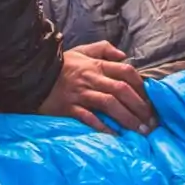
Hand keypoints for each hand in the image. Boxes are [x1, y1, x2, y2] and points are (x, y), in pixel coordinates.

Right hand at [38, 41, 155, 134]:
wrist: (33, 74)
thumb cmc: (61, 64)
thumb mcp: (82, 50)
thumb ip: (104, 49)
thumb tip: (124, 56)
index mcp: (97, 65)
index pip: (126, 72)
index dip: (141, 86)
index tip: (150, 100)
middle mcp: (92, 78)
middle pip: (122, 90)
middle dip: (140, 106)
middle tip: (151, 122)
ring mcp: (81, 93)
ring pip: (109, 104)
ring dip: (127, 118)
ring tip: (140, 131)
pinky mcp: (70, 107)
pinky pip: (89, 118)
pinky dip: (103, 127)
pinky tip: (115, 136)